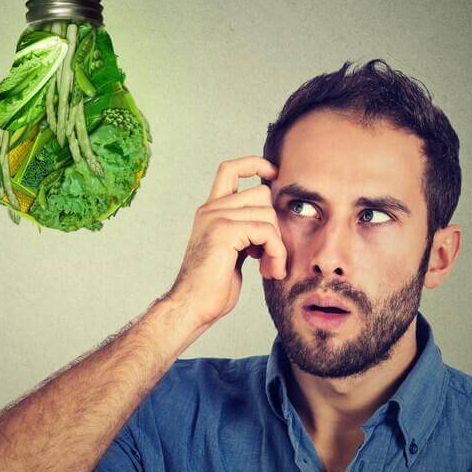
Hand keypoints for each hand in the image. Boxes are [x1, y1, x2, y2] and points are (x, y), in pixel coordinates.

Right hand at [164, 156, 287, 331]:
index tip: (274, 174)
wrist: (192, 306)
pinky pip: (266, 231)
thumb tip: (272, 219)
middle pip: (261, 193)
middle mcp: (210, 209)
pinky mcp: (224, 232)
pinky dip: (276, 252)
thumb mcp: (233, 250)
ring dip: (278, 244)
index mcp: (210, 210)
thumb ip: (246, 230)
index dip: (254, 164)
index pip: (230, 168)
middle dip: (276, 224)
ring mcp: (215, 217)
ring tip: (271, 268)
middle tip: (272, 254)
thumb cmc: (212, 286)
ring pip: (267, 212)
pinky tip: (269, 271)